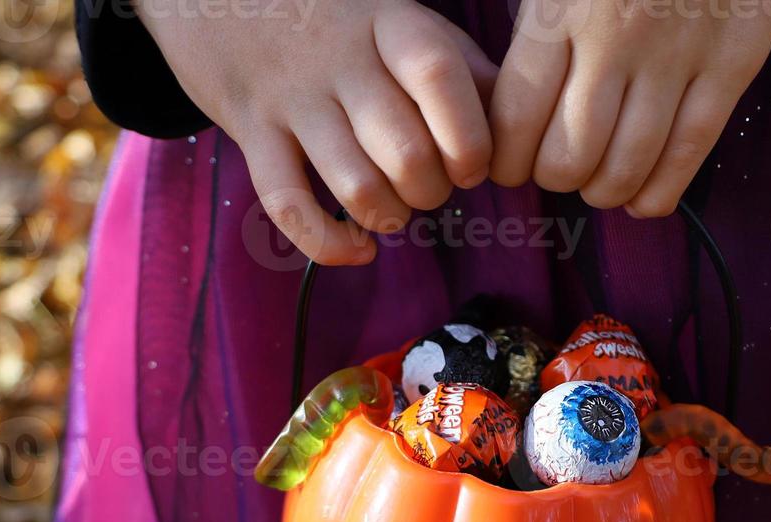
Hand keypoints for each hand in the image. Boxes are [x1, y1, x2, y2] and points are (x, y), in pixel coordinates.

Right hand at [140, 0, 496, 263]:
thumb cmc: (338, 21)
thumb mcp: (403, 22)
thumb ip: (461, 69)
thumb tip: (520, 128)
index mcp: (390, 24)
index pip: (439, 77)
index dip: (469, 136)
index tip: (474, 165)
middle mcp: (339, 59)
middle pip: (406, 151)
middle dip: (432, 191)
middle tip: (431, 186)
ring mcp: (291, 97)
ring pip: (356, 186)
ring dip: (390, 218)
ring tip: (396, 210)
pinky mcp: (250, 132)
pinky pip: (288, 206)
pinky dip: (329, 245)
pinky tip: (357, 249)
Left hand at [488, 0, 770, 215]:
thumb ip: (531, 20)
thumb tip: (498, 89)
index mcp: (560, 11)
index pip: (516, 116)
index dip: (506, 159)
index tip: (506, 165)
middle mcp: (614, 43)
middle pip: (568, 154)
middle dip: (552, 178)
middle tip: (554, 171)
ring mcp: (676, 59)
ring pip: (626, 164)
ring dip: (603, 190)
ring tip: (597, 183)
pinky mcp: (730, 67)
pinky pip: (691, 150)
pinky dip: (660, 190)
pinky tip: (643, 199)